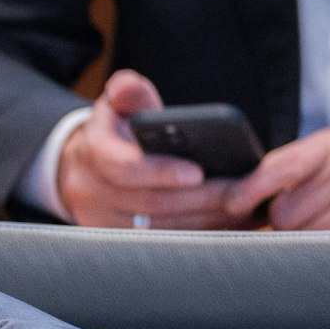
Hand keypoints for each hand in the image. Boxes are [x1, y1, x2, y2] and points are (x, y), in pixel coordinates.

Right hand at [56, 71, 242, 228]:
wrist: (83, 169)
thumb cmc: (116, 131)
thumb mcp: (119, 104)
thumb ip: (128, 91)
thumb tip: (127, 86)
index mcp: (93, 152)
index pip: (123, 167)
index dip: (160, 171)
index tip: (198, 172)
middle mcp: (91, 191)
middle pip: (150, 202)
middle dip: (199, 198)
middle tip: (241, 190)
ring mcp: (102, 220)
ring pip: (158, 227)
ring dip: (204, 219)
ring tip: (245, 206)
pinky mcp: (119, 240)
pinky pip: (163, 241)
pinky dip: (200, 232)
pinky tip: (232, 222)